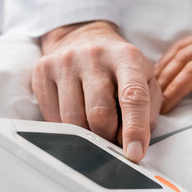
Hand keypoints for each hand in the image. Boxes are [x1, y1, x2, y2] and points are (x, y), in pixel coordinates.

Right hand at [34, 21, 160, 161]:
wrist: (83, 37)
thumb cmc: (119, 66)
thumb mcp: (146, 80)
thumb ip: (148, 112)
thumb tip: (135, 144)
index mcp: (127, 58)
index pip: (133, 96)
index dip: (135, 129)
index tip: (134, 154)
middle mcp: (95, 56)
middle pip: (99, 114)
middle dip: (108, 135)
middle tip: (112, 135)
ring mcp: (66, 61)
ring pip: (73, 120)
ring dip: (87, 134)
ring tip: (95, 125)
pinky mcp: (43, 70)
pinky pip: (52, 117)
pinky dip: (67, 128)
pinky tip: (76, 115)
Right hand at [155, 15, 191, 112]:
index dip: (177, 89)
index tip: (166, 106)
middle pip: (183, 58)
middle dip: (165, 81)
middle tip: (153, 103)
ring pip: (182, 48)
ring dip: (165, 68)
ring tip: (154, 89)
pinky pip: (188, 43)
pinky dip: (173, 56)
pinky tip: (166, 69)